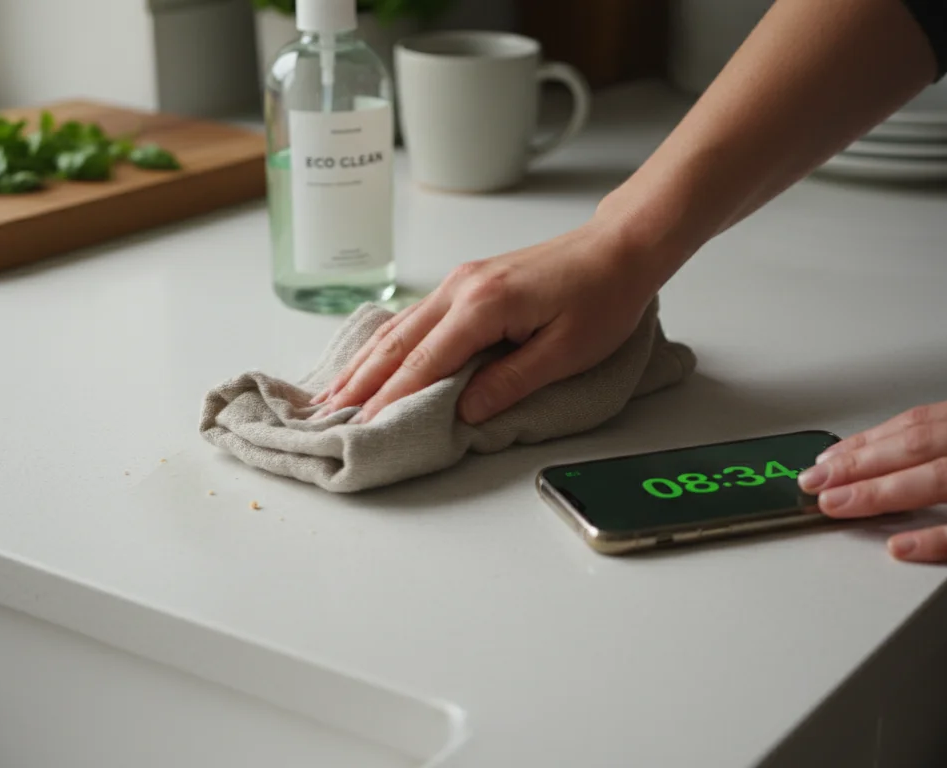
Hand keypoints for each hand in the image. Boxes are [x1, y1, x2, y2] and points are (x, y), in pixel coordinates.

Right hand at [311, 217, 677, 424]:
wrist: (619, 248)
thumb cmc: (603, 296)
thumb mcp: (566, 351)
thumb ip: (511, 381)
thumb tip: (464, 410)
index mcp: (484, 306)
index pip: (424, 362)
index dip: (390, 398)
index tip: (363, 426)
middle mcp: (461, 289)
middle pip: (398, 343)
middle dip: (360, 382)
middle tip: (327, 414)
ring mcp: (461, 283)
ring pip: (400, 328)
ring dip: (365, 362)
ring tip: (334, 392)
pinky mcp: (468, 284)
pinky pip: (415, 318)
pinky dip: (388, 343)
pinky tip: (373, 358)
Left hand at [798, 386, 946, 562]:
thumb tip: (925, 445)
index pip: (922, 420)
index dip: (869, 440)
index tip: (831, 456)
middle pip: (920, 442)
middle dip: (859, 463)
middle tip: (815, 482)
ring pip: (942, 478)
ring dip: (881, 493)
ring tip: (839, 506)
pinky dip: (942, 539)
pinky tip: (905, 547)